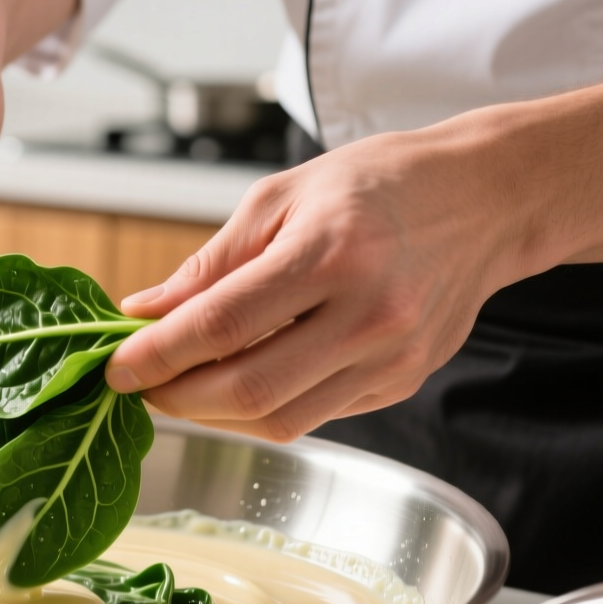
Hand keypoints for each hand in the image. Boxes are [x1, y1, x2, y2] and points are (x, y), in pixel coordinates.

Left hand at [104, 52, 602, 442]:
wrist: (486, 199)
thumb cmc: (379, 185)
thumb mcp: (281, 196)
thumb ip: (210, 263)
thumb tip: (143, 313)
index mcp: (329, 252)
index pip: (220, 325)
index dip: (157, 356)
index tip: (116, 366)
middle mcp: (367, 313)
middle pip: (246, 389)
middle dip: (176, 397)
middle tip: (141, 385)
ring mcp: (391, 356)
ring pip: (279, 418)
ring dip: (214, 413)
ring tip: (182, 387)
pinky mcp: (402, 381)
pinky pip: (315, 415)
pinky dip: (264, 407)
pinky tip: (241, 382)